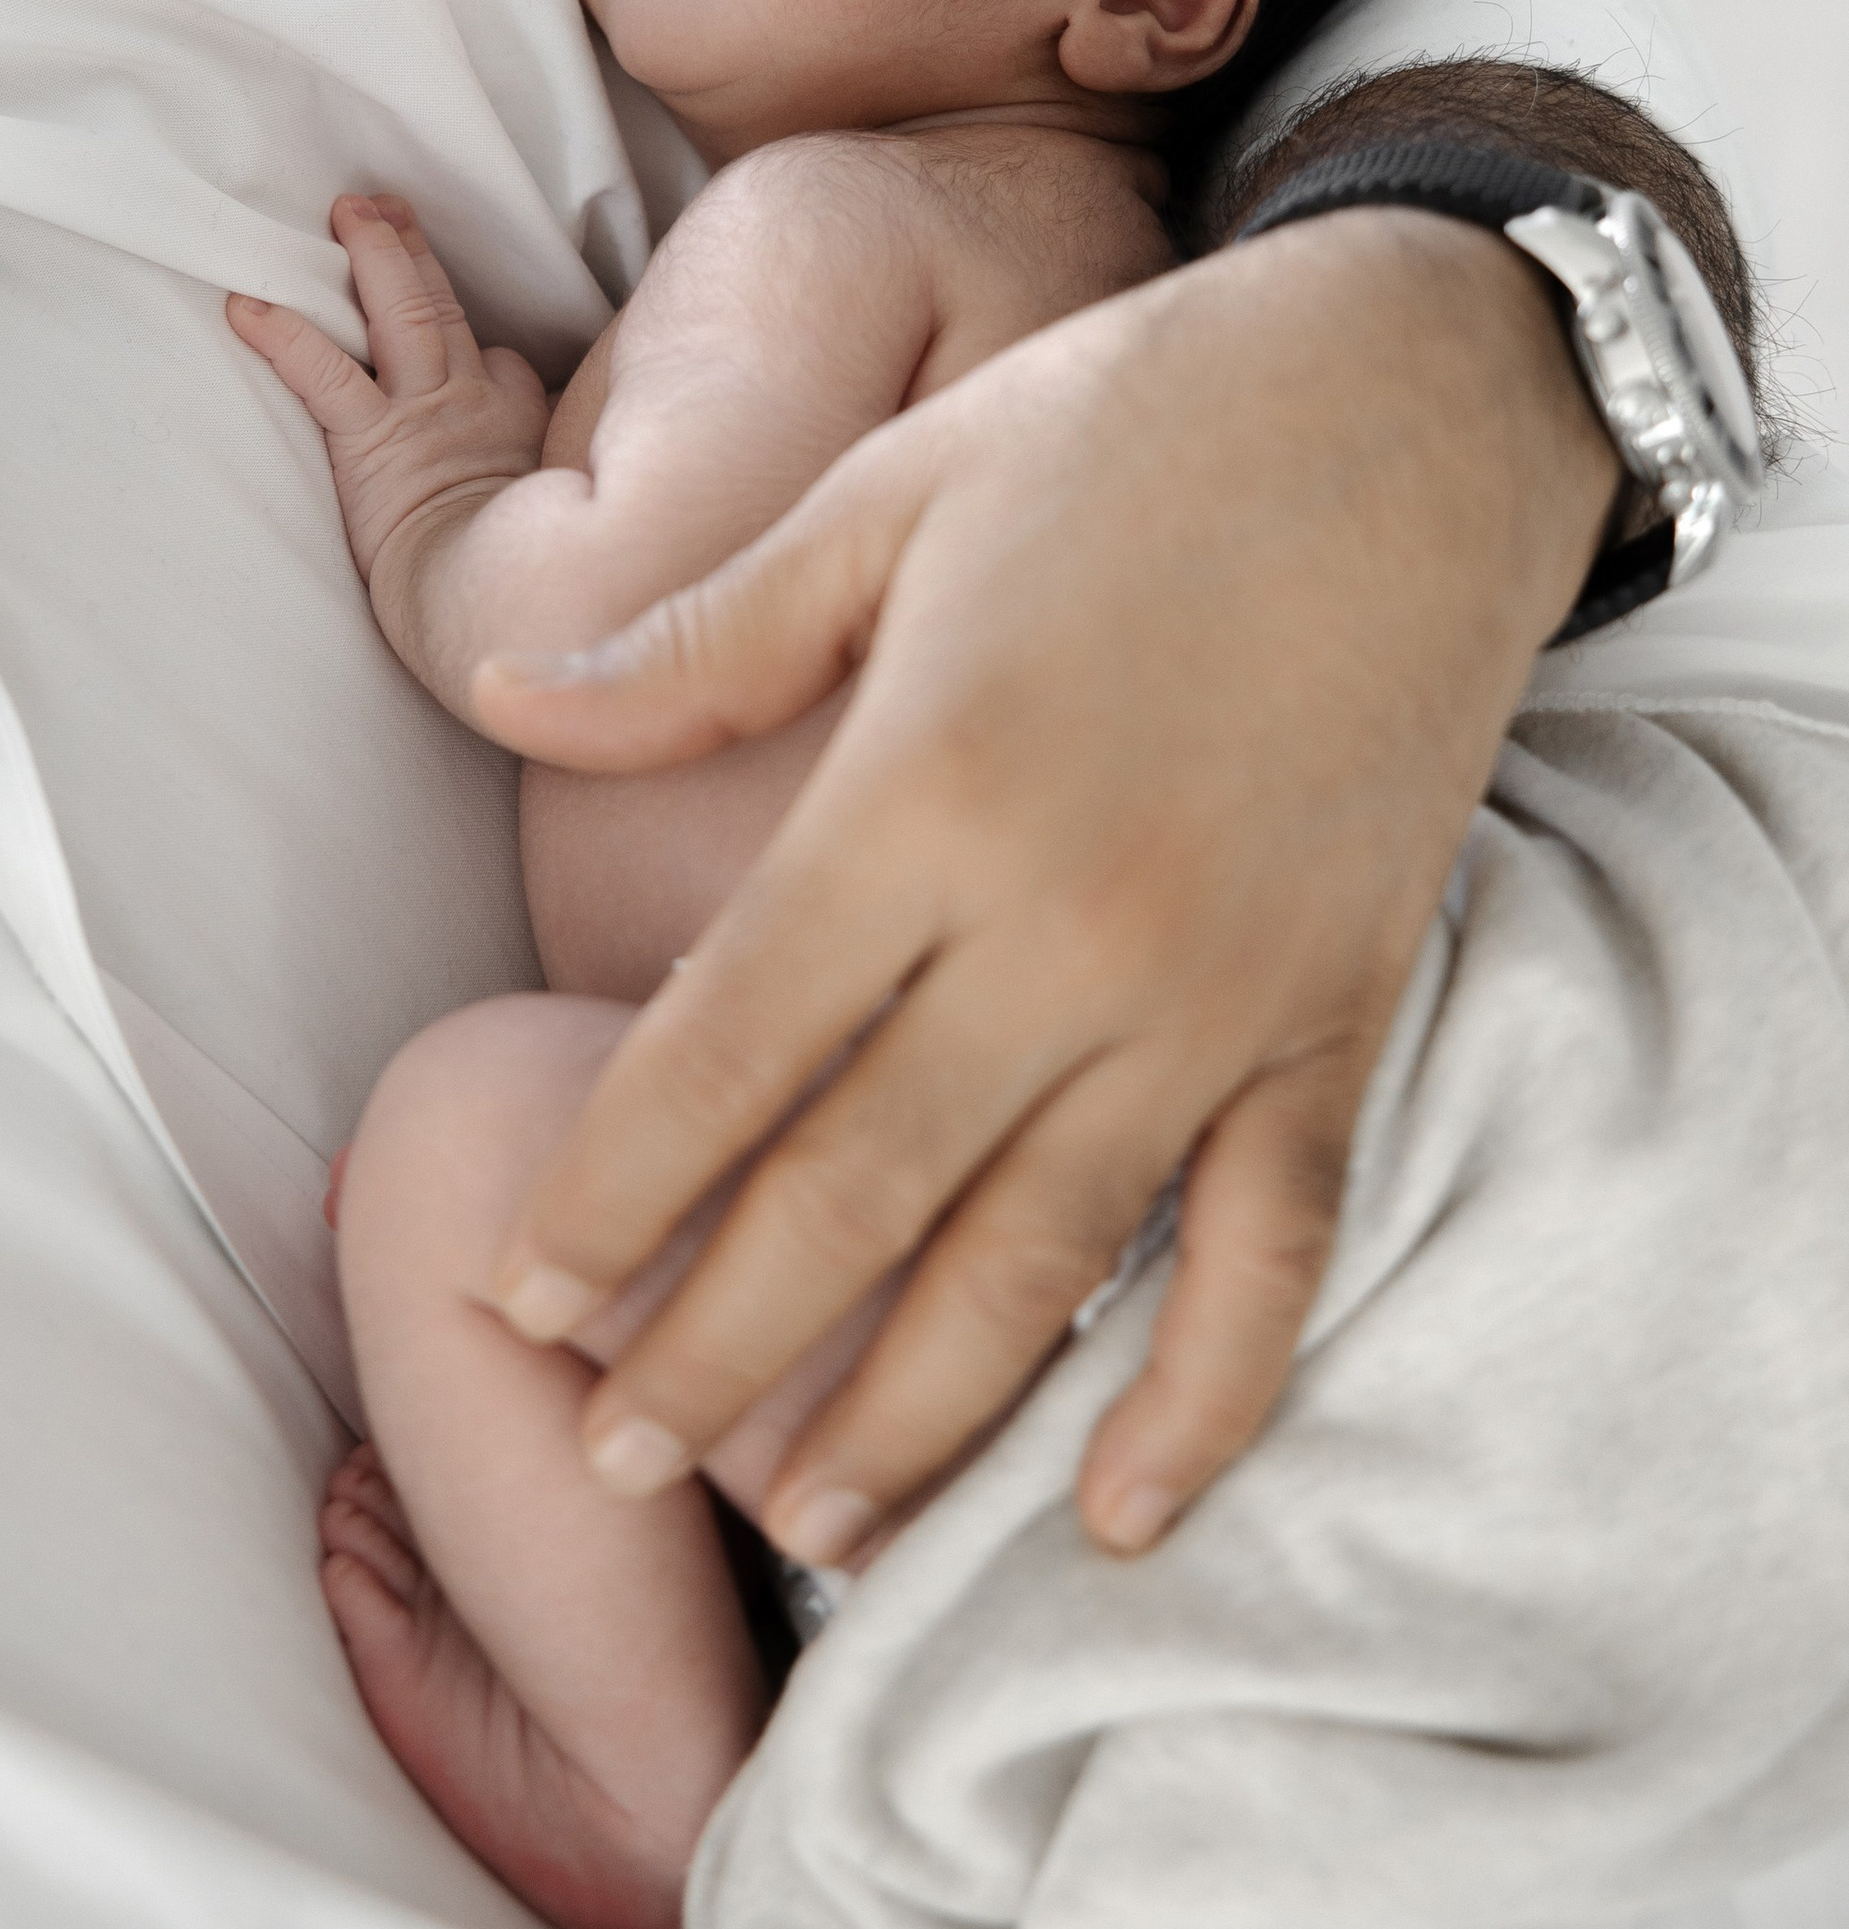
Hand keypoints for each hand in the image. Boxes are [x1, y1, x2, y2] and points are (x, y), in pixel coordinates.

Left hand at [229, 197, 549, 639]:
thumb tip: (524, 465)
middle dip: (410, 250)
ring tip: (346, 212)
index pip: (495, 358)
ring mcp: (420, 412)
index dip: (472, 340)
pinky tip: (248, 305)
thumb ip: (532, 462)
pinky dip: (286, 334)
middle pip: (440, 307)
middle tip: (380, 204)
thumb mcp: (545, 500)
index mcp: (510, 416)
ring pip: (401, 314)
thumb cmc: (508, 565)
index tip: (448, 323)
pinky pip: (324, 372)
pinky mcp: (371, 439)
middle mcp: (469, 397)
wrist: (488, 597)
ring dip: (373, 257)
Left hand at [468, 211, 1617, 1564]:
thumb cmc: (1129, 426)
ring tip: (803, 1527)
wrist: (1419, 401)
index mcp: (920, 791)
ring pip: (1035, 1264)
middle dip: (712, 1353)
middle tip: (608, 1462)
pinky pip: (1265, 1252)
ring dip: (910, 1415)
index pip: (721, 1055)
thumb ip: (703, 639)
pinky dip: (1200, 1398)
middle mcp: (1063, 927)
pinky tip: (1111, 1514)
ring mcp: (1215, 994)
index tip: (515, 1302)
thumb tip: (509, 695)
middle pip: (850, 1197)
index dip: (606, 1197)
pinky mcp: (1338, 1019)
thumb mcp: (889, 491)